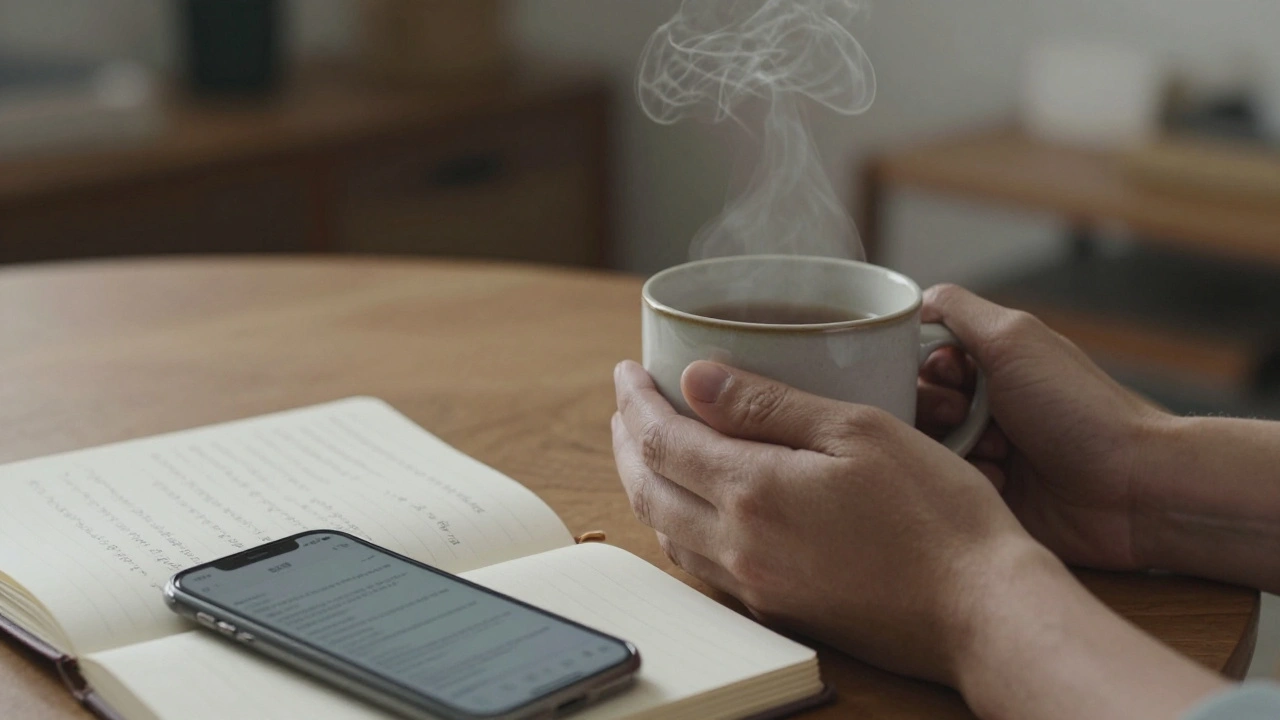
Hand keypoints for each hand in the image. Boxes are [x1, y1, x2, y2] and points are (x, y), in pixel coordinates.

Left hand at [611, 359, 1049, 684]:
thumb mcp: (858, 431)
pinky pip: (701, 563)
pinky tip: (695, 505)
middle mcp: (738, 546)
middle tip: (626, 403)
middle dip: (626, 440)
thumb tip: (697, 378)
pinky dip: (679, 523)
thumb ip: (769, 404)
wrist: (982, 610)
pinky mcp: (777, 609)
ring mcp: (755, 585)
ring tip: (649, 447)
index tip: (627, 370)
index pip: (661, 439)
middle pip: (648, 488)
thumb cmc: (937, 513)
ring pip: (668, 530)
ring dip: (646, 483)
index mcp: (753, 492)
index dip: (635, 400)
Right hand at [916, 285, 1166, 570]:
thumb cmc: (1078, 408)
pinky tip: (1003, 482)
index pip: (920, 360)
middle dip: (934, 411)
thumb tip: (915, 301)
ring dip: (953, 448)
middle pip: (916, 404)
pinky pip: (949, 486)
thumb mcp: (1012, 338)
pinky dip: (970, 481)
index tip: (950, 378)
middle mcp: (986, 403)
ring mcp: (988, 450)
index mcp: (991, 362)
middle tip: (964, 417)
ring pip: (926, 447)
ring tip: (997, 453)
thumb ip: (956, 309)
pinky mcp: (992, 494)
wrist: (1132, 486)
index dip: (921, 369)